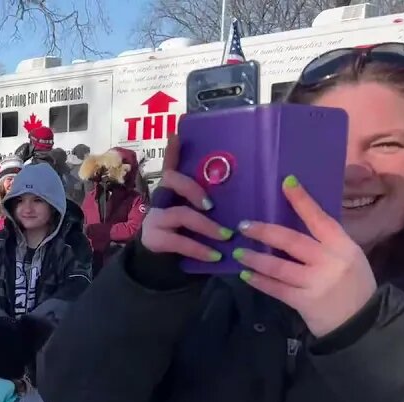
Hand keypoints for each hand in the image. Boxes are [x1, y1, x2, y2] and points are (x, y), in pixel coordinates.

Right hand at [141, 134, 234, 262]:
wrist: (159, 264)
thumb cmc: (185, 234)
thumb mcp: (198, 215)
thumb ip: (211, 202)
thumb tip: (249, 193)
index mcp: (170, 190)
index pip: (170, 164)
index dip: (173, 150)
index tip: (177, 134)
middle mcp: (159, 198)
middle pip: (171, 180)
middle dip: (193, 188)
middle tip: (212, 204)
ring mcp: (154, 218)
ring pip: (180, 214)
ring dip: (206, 225)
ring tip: (226, 236)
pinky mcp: (154, 239)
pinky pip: (179, 241)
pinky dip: (200, 248)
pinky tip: (215, 255)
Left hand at [234, 176, 376, 337]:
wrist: (362, 323)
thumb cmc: (353, 286)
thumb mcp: (349, 257)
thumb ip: (326, 243)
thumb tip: (296, 222)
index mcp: (343, 245)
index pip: (320, 218)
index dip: (302, 200)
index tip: (286, 182)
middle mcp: (330, 261)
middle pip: (292, 240)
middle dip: (265, 231)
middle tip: (243, 226)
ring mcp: (316, 282)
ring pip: (279, 266)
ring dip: (255, 258)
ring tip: (238, 253)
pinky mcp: (305, 302)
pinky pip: (276, 288)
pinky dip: (259, 281)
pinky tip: (246, 275)